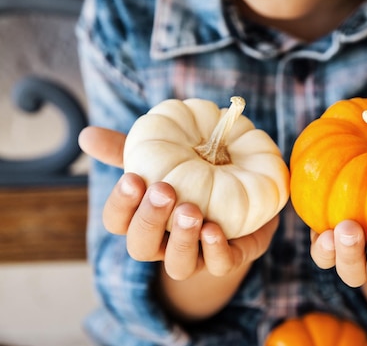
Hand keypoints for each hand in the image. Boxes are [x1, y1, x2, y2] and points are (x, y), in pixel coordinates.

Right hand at [78, 126, 277, 280]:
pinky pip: (218, 265)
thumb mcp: (164, 157)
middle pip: (141, 246)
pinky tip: (214, 229)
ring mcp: (195, 256)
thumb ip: (130, 148)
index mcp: (142, 220)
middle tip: (164, 190)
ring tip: (191, 210)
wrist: (245, 197)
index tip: (133, 178)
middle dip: (149, 220)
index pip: (117, 221)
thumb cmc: (193, 176)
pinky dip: (214, 251)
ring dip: (182, 239)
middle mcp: (163, 244)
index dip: (121, 204)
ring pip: (178, 265)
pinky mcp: (227, 259)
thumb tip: (87, 135)